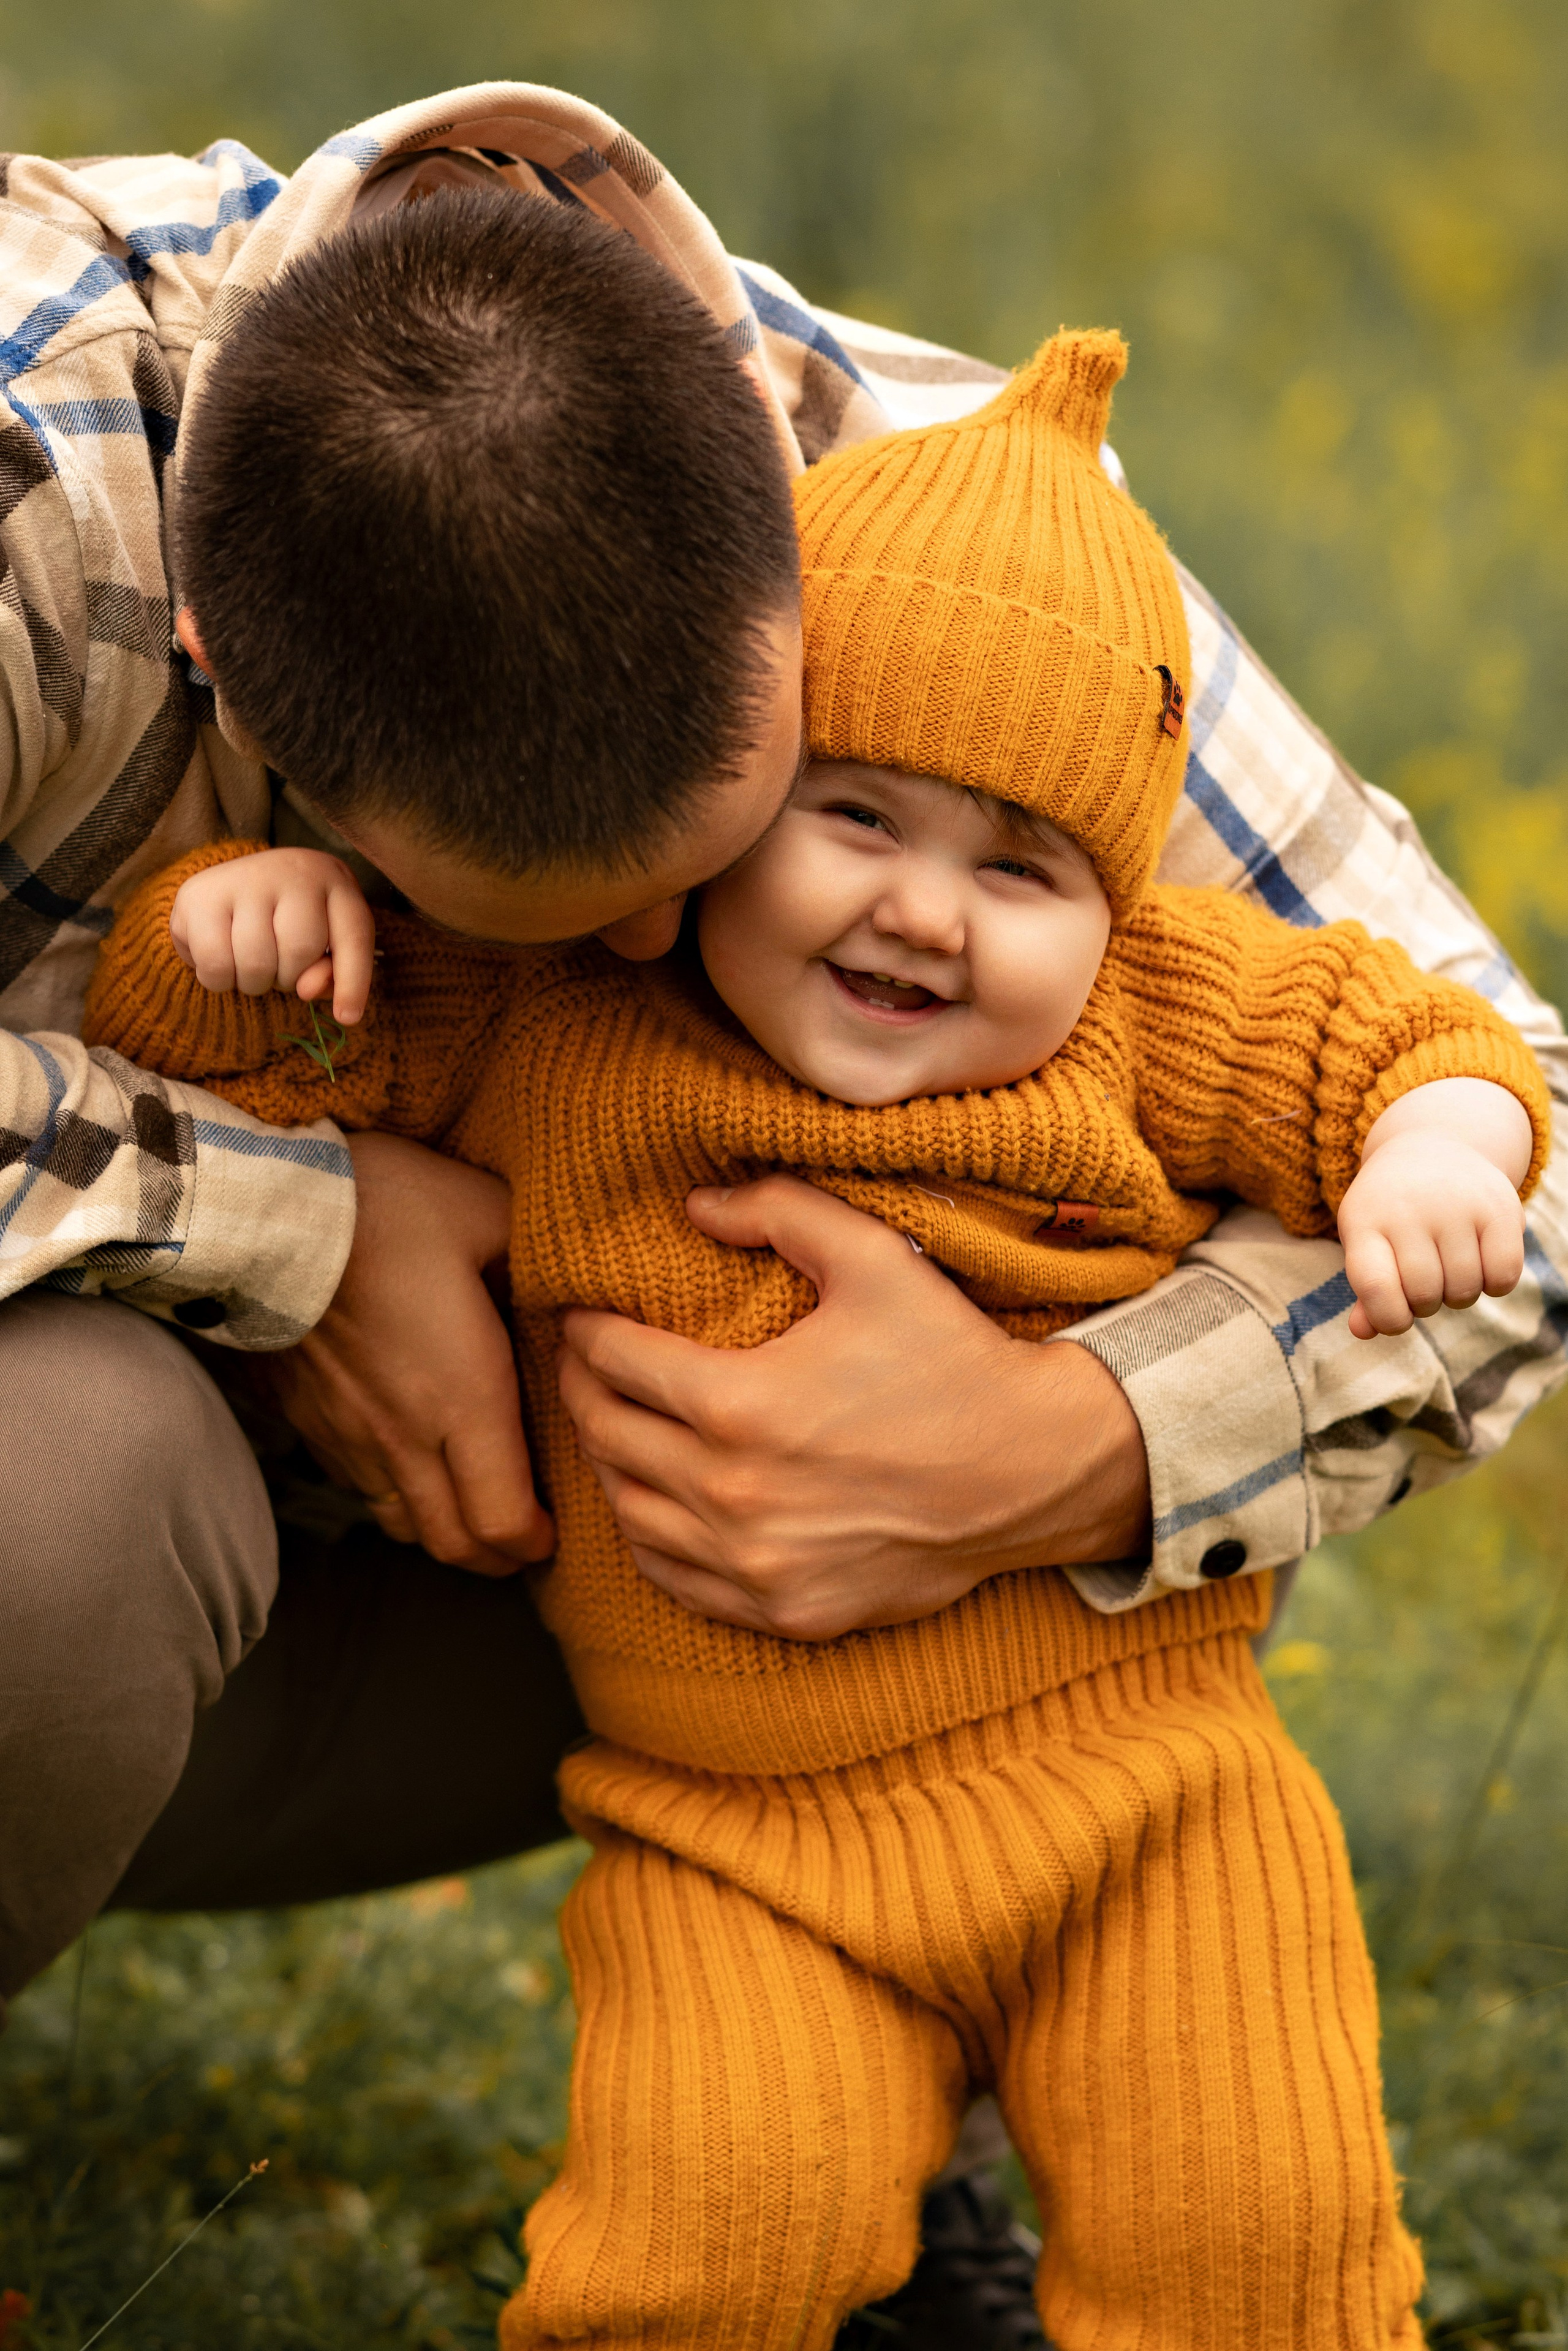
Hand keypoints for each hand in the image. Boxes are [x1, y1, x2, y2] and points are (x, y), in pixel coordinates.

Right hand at [170, 846, 376, 1023]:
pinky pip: (214, 963)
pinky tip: (221, 959)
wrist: (235, 885)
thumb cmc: (292, 923)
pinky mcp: (199, 894)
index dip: (353, 982)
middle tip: (276, 965)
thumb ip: (330, 974)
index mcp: (334, 881)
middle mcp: (291, 870)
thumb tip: (306, 991)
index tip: (348, 1017)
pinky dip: (218, 980)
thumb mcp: (326, 945)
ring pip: (256, 962)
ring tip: (250, 962)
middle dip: (288, 978)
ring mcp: (243, 877)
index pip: (353, 935)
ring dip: (253, 982)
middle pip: (299, 951)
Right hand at [253, 1132, 553, 1572]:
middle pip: (453, 1544)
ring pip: (401, 1523)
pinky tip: (411, 1462)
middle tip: (525, 1538)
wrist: (262, 1208)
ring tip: (471, 1509)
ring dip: (443, 1531)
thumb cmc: (385, 1204)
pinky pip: (357, 1486)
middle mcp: (405, 1435)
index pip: (501, 1520)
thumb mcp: (488, 1211)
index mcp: (463, 1396)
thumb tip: (573, 1279)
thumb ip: (539, 1255)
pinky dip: (393, 1495)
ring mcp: (350, 1434)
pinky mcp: (308, 1418)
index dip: (533, 1542)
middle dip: (497, 1557)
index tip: (554, 1529)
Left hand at [558, 1175, 1149, 1637]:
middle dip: (584, 1390)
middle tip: (585, 1363)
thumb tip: (695, 1206)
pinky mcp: (782, 1610)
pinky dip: (649, 1535)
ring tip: (615, 1425)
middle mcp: (732, 1496)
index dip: (586, 1331)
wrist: (1030, 1471)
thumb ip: (778, 1211)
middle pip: (607, 1436)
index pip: (614, 1363)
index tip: (583, 1316)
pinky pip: (674, 1577)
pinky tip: (656, 1500)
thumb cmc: (951, 1359)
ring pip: (628, 1512)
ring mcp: (755, 1564)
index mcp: (740, 1406)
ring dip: (609, 1463)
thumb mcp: (874, 1258)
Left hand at [1339, 1132, 1525, 1338]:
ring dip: (1459, 1295)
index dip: (1387, 1318)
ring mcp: (1456, 1205)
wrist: (1434, 1148)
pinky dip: (1494, 1284)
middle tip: (1426, 1282)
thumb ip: (1368, 1291)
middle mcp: (1409, 1208)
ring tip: (1449, 1267)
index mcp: (1364, 1220)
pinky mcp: (1499, 1207)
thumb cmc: (1393, 1213)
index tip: (1396, 1317)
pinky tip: (1481, 1263)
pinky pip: (1503, 1276)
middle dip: (1426, 1304)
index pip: (1375, 1287)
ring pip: (1464, 1290)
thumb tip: (1363, 1332)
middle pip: (1425, 1295)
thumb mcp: (1369, 1241)